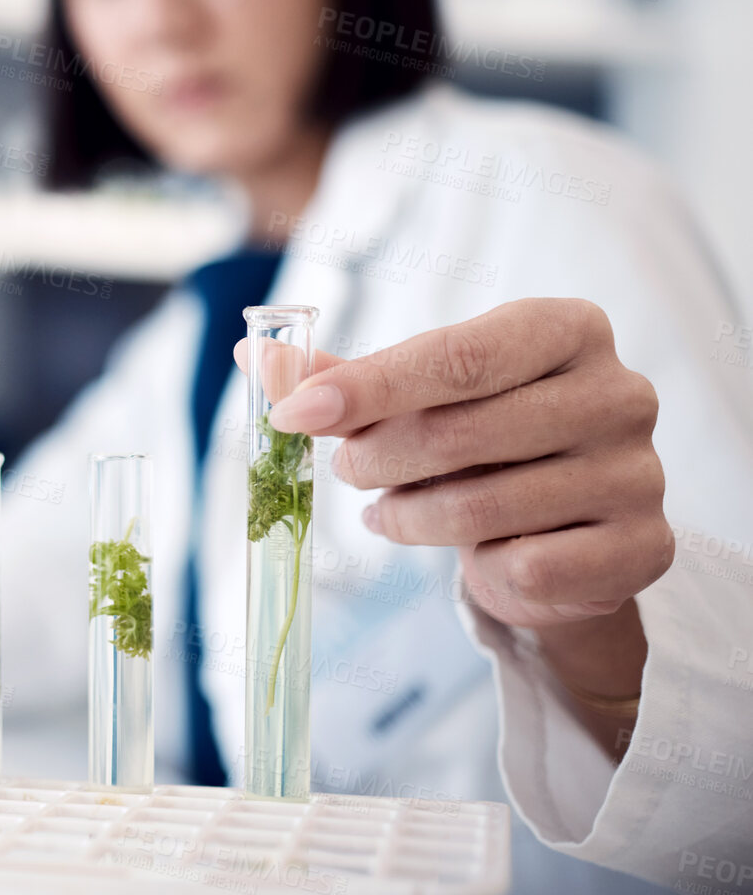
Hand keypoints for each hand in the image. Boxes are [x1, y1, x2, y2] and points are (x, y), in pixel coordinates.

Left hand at [235, 299, 665, 750]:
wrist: (566, 528)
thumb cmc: (483, 439)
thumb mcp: (417, 394)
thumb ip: (339, 376)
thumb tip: (250, 353)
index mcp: (566, 328)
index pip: (454, 356)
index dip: (366, 388)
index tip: (293, 414)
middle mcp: (619, 392)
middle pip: (460, 431)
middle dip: (376, 458)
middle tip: (347, 471)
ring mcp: (640, 473)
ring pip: (481, 506)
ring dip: (410, 517)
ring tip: (390, 512)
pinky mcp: (644, 549)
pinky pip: (526, 566)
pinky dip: (477, 566)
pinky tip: (473, 550)